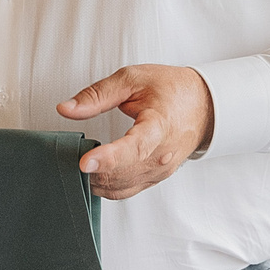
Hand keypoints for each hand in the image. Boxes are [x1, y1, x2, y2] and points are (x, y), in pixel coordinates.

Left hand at [58, 65, 214, 199]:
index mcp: (159, 126)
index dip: (108, 158)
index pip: (135, 148)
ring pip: (120, 188)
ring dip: (95, 180)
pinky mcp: (155, 178)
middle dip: (91, 170)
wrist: (204, 105)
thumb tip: (66, 109)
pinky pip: (125, 191)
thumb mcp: (133, 79)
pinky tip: (93, 173)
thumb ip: (97, 95)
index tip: (85, 162)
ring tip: (77, 162)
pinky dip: (105, 185)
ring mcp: (160, 170)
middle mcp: (162, 155)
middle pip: (122, 174)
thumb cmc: (172, 89)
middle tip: (67, 155)